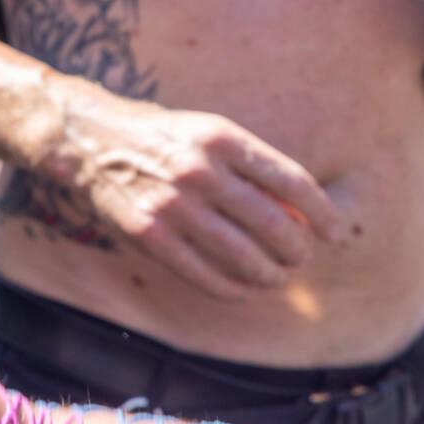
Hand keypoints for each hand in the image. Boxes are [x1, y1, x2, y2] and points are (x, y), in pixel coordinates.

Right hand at [55, 97, 346, 300]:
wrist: (90, 140)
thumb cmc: (164, 139)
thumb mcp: (209, 133)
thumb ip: (253, 168)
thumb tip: (306, 216)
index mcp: (220, 138)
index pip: (293, 183)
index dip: (322, 215)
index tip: (333, 234)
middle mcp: (198, 170)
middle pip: (276, 227)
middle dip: (299, 252)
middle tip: (301, 258)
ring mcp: (172, 205)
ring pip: (246, 259)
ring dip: (272, 276)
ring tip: (276, 277)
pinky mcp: (150, 236)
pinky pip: (208, 277)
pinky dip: (235, 290)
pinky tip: (243, 288)